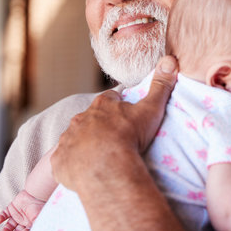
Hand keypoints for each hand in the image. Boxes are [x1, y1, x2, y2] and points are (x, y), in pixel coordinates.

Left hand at [0, 189, 45, 230]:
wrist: (37, 193)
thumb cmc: (41, 207)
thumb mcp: (37, 220)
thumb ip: (31, 228)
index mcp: (30, 224)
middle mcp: (23, 220)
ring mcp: (17, 214)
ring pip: (9, 225)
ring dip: (5, 230)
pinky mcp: (12, 207)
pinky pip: (4, 214)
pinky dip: (1, 218)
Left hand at [50, 55, 177, 190]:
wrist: (107, 167)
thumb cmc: (130, 136)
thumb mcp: (151, 109)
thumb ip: (160, 85)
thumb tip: (170, 59)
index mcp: (102, 104)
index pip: (110, 98)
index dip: (118, 106)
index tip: (126, 116)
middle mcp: (80, 118)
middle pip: (90, 118)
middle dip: (99, 125)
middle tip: (114, 139)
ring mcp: (68, 139)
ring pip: (75, 138)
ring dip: (84, 144)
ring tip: (99, 157)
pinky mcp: (59, 161)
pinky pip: (63, 160)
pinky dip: (71, 164)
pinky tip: (83, 171)